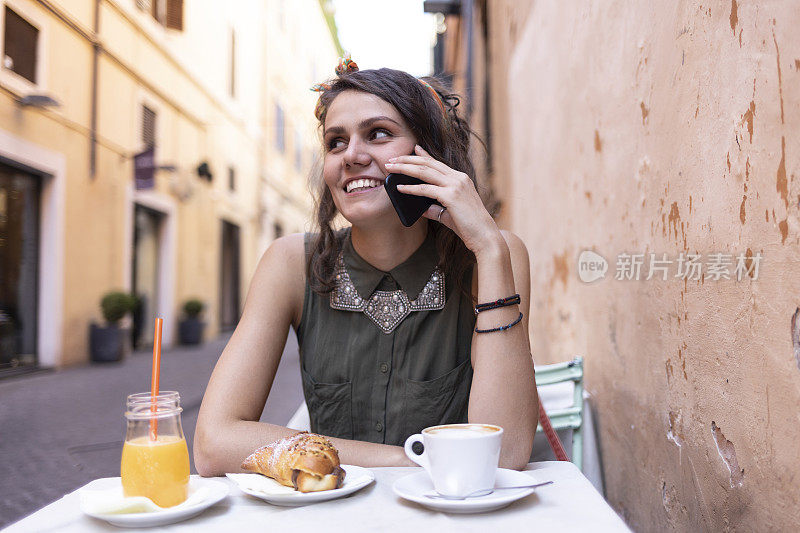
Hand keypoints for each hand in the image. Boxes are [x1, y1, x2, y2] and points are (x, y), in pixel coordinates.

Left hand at [384, 145, 502, 256]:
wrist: (485, 236)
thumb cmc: (470, 227)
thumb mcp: (449, 214)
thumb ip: (435, 209)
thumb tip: (420, 209)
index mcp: (461, 179)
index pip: (438, 163)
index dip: (424, 154)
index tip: (413, 148)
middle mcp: (459, 178)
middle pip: (428, 163)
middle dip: (408, 159)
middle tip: (392, 159)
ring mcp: (456, 185)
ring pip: (425, 171)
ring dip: (405, 168)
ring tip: (390, 168)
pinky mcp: (451, 196)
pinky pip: (425, 190)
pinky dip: (411, 188)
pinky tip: (400, 188)